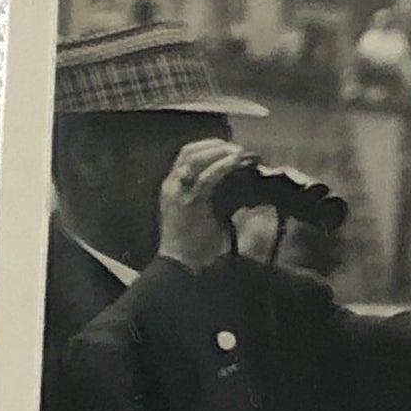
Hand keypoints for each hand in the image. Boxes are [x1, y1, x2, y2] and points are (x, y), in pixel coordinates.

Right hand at [157, 139, 253, 272]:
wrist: (182, 265)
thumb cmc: (195, 246)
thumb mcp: (203, 216)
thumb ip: (213, 200)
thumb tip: (236, 191)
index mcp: (173, 187)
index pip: (186, 156)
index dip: (206, 147)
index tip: (226, 147)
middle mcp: (172, 185)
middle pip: (189, 151)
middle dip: (214, 145)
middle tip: (236, 148)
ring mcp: (178, 192)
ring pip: (195, 159)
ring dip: (219, 152)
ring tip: (238, 153)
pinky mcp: (189, 202)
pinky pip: (206, 178)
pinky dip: (222, 167)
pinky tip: (235, 163)